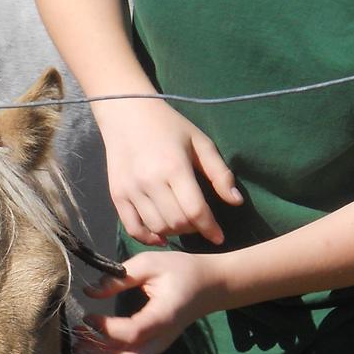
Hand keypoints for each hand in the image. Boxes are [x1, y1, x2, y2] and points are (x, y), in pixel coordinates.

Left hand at [74, 249, 222, 353]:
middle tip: (77, 341)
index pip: (133, 332)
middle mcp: (163, 337)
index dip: (107, 329)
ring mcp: (160, 345)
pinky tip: (92, 343)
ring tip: (79, 344)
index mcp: (164, 315)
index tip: (88, 316)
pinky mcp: (155, 345)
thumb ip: (120, 277)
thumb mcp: (150, 263)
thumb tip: (89, 291)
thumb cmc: (182, 270)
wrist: (211, 285)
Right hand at [95, 97, 242, 246]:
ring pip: (157, 228)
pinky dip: (148, 237)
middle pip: (177, 222)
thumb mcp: (200, 143)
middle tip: (199, 223)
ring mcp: (131, 191)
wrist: (127, 115)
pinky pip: (133, 228)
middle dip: (193, 229)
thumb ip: (219, 173)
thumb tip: (236, 202)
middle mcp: (150, 182)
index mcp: (174, 167)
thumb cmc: (169, 127)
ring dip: (174, 232)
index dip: (210, 228)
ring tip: (182, 224)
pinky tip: (160, 236)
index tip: (219, 237)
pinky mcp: (117, 196)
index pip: (195, 210)